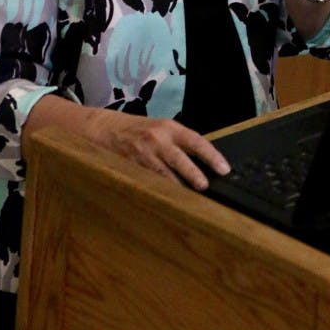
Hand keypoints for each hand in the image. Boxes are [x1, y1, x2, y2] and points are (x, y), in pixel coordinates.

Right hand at [85, 108, 230, 190]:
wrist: (105, 129)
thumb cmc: (139, 130)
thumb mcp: (161, 129)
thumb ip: (179, 143)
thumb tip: (205, 162)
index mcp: (169, 128)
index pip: (196, 141)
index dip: (211, 155)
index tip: (224, 169)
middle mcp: (157, 139)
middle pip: (179, 159)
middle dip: (193, 174)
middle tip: (205, 186)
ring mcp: (142, 154)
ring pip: (163, 174)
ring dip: (177, 187)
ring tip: (190, 200)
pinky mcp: (131, 167)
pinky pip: (148, 182)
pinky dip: (159, 191)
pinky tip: (168, 201)